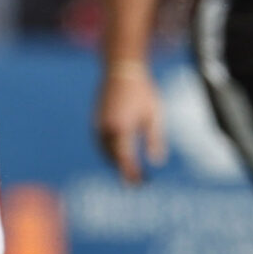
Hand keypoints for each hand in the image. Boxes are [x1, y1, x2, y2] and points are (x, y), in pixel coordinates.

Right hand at [93, 61, 166, 184]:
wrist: (122, 70)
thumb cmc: (143, 91)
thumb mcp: (155, 115)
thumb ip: (155, 139)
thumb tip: (156, 162)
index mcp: (121, 128)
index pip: (124, 159)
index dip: (131, 173)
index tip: (139, 183)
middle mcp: (106, 129)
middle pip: (113, 158)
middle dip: (124, 170)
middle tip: (138, 181)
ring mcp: (98, 124)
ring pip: (105, 151)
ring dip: (116, 162)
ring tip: (130, 170)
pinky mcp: (96, 120)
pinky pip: (101, 143)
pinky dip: (110, 152)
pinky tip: (120, 154)